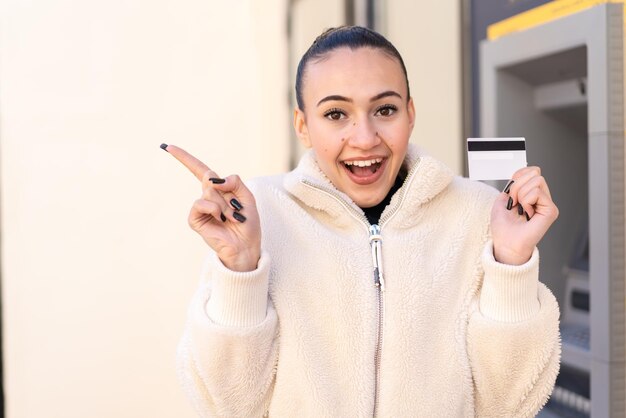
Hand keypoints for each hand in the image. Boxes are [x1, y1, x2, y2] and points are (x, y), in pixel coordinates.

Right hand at [163, 144, 260, 271]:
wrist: (246, 245)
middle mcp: (207, 196)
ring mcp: (200, 207)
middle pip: (210, 178)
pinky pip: (201, 203)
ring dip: (225, 205)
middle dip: (227, 192)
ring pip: (209, 191)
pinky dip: (214, 209)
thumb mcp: (247, 196)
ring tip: (231, 218)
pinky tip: (219, 219)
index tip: (168, 147)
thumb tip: (212, 178)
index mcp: (218, 189)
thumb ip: (234, 181)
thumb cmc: (247, 222)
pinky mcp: (195, 219)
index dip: (185, 158)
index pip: (200, 169)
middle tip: (236, 209)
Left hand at [490, 167, 558, 264]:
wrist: (506, 243)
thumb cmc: (503, 228)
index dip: (518, 176)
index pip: (531, 171)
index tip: (510, 194)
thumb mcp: (502, 200)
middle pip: (535, 173)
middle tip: (515, 203)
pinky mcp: (551, 210)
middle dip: (517, 186)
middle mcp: (542, 198)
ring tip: (520, 209)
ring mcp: (548, 204)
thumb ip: (512, 185)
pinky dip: (526, 201)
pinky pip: (537, 192)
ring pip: (537, 180)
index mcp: (531, 195)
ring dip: (521, 194)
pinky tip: (527, 213)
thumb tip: (522, 174)